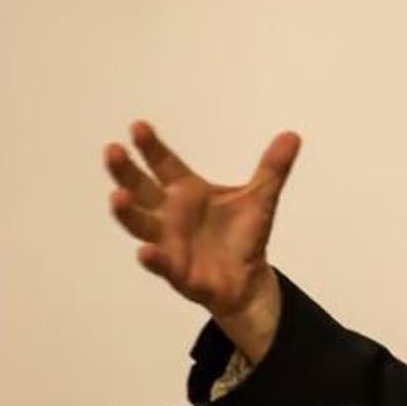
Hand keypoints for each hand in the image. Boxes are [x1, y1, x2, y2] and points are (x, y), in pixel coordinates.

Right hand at [105, 120, 300, 360]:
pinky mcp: (177, 271)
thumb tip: (293, 136)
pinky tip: (145, 251)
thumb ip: (273, 168)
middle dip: (125, 172)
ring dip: (127, 212)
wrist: (248, 278)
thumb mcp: (261, 198)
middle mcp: (169, 214)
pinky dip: (153, 258)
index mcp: (186, 191)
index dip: (151, 148)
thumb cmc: (243, 235)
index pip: (164, 164)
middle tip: (113, 151)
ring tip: (118, 196)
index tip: (139, 127)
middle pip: (141, 189)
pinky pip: (161, 264)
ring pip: (140, 225)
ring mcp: (169, 242)